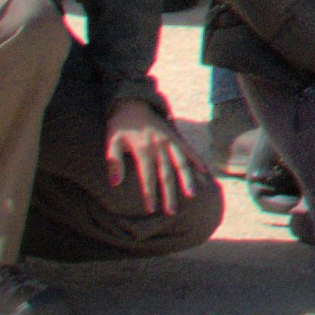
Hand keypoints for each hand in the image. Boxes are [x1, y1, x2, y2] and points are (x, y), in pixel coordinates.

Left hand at [101, 98, 202, 214]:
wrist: (132, 102)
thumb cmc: (119, 125)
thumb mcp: (110, 141)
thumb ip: (113, 162)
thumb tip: (115, 183)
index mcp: (142, 148)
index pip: (147, 176)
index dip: (149, 193)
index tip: (150, 209)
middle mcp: (159, 145)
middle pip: (166, 173)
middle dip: (169, 193)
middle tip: (171, 211)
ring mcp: (169, 140)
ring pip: (181, 163)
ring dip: (187, 179)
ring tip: (192, 194)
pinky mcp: (175, 136)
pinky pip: (188, 150)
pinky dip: (197, 160)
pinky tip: (204, 172)